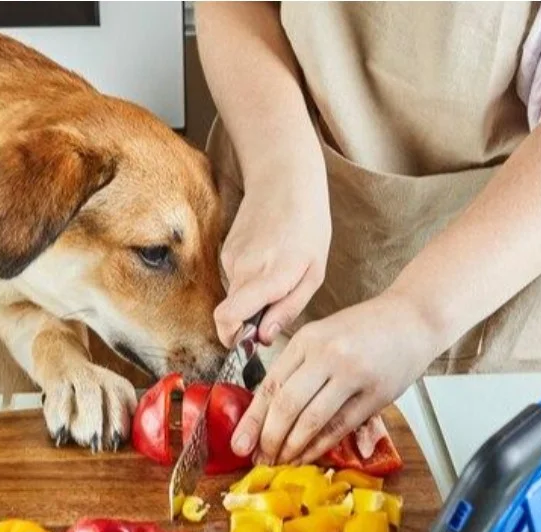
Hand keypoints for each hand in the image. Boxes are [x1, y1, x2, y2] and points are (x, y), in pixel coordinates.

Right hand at [215, 160, 329, 346]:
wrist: (284, 180)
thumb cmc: (308, 225)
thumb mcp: (314, 272)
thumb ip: (289, 309)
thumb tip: (265, 337)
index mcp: (270, 276)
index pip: (228, 317)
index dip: (231, 337)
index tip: (244, 342)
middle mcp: (245, 268)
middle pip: (231, 313)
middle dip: (247, 322)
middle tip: (275, 311)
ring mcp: (232, 258)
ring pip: (236, 295)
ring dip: (253, 296)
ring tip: (279, 274)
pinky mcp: (226, 249)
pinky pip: (237, 277)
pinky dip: (250, 278)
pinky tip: (269, 258)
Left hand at [230, 290, 441, 464]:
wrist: (413, 318)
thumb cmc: (366, 328)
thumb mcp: (324, 335)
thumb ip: (299, 367)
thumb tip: (269, 411)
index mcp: (307, 338)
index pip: (271, 384)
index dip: (252, 420)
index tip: (240, 443)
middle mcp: (327, 354)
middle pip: (286, 404)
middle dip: (269, 438)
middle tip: (260, 459)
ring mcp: (353, 374)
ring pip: (312, 419)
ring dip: (293, 447)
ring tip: (281, 462)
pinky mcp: (376, 393)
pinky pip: (340, 426)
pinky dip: (320, 446)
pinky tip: (307, 455)